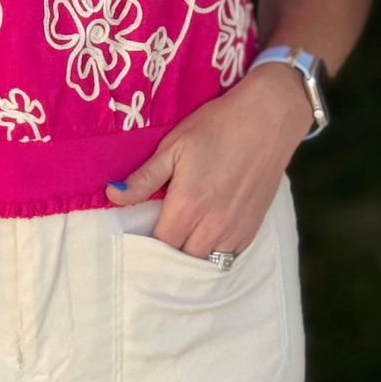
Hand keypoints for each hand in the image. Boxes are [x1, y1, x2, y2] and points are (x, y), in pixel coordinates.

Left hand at [105, 64, 311, 255]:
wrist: (268, 119)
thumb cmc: (217, 127)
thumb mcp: (174, 146)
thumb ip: (144, 177)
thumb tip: (113, 195)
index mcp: (187, 206)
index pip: (159, 246)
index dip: (145, 246)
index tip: (137, 238)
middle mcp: (212, 225)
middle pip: (182, 260)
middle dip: (167, 254)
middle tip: (157, 240)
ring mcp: (235, 229)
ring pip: (206, 262)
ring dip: (191, 256)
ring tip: (180, 243)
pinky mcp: (253, 227)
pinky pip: (230, 256)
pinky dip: (215, 254)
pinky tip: (206, 240)